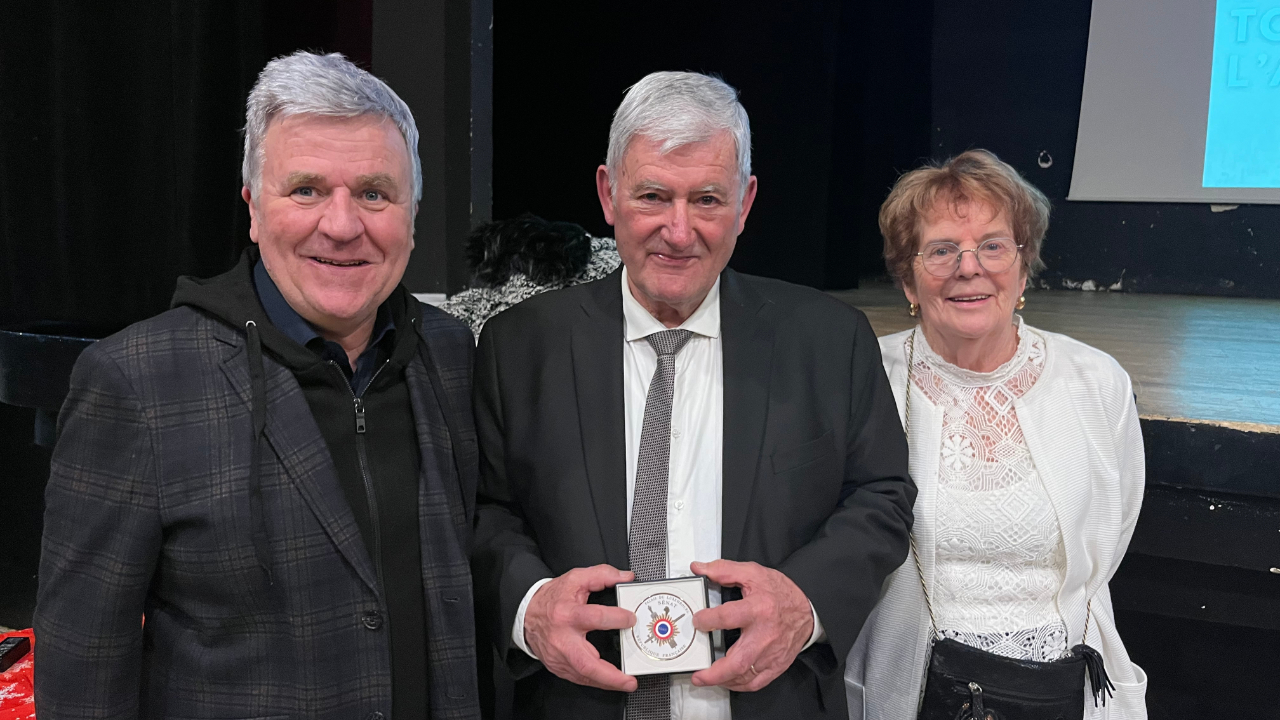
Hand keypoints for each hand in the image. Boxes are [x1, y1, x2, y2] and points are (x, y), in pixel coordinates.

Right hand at [524, 564, 638, 691]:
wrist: (526, 614)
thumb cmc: (552, 598)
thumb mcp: (576, 578)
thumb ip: (602, 575)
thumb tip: (625, 577)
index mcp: (568, 614)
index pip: (595, 617)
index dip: (616, 618)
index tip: (630, 619)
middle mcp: (562, 639)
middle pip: (586, 662)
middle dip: (610, 675)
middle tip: (630, 681)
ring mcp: (559, 656)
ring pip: (583, 676)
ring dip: (606, 682)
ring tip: (625, 683)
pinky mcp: (557, 666)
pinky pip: (578, 678)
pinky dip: (595, 681)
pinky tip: (608, 681)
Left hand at [689, 559, 813, 691]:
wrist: (808, 609)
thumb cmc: (780, 592)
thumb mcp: (752, 573)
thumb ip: (723, 570)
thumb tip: (699, 568)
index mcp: (758, 609)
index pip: (727, 617)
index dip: (707, 620)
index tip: (697, 621)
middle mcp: (765, 635)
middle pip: (739, 660)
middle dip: (715, 672)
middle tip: (698, 673)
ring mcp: (772, 654)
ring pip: (746, 676)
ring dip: (723, 680)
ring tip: (707, 678)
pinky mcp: (777, 665)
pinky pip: (756, 682)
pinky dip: (739, 685)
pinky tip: (728, 680)